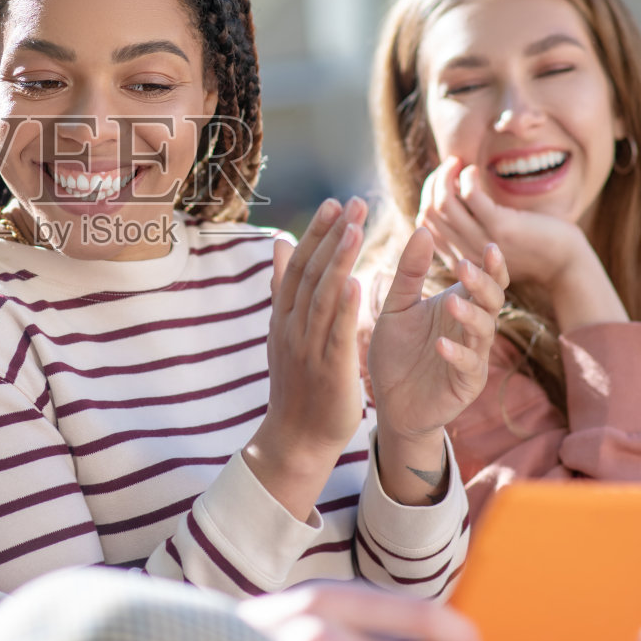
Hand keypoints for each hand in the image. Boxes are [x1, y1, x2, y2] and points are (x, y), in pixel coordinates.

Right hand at [247, 197, 367, 520]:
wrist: (296, 437)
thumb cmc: (297, 382)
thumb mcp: (285, 330)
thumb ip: (284, 287)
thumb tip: (282, 244)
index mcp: (283, 317)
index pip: (300, 266)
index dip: (316, 233)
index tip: (333, 203)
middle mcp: (292, 327)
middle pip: (311, 274)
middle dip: (330, 237)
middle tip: (350, 203)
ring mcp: (308, 348)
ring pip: (323, 297)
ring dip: (338, 261)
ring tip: (354, 230)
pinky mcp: (329, 370)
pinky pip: (337, 334)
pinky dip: (345, 308)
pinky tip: (358, 282)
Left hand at [367, 225, 506, 440]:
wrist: (389, 402)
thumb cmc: (397, 352)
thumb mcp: (397, 307)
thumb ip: (409, 273)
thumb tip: (423, 230)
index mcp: (460, 305)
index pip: (486, 281)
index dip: (492, 266)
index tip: (488, 246)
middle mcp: (472, 329)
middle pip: (492, 301)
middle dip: (482, 284)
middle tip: (464, 268)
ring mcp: (473, 357)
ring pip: (484, 331)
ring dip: (470, 316)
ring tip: (451, 303)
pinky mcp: (466, 384)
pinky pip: (469, 366)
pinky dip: (457, 354)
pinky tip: (441, 344)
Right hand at [418, 158, 625, 329]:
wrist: (565, 264)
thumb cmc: (532, 247)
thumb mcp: (493, 240)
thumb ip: (471, 227)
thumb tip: (454, 195)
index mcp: (459, 258)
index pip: (425, 225)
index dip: (427, 196)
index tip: (442, 180)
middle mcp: (465, 254)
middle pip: (430, 211)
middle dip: (434, 181)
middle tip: (449, 165)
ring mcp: (481, 241)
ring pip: (443, 202)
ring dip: (446, 175)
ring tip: (457, 162)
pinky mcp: (500, 227)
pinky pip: (470, 195)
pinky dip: (467, 177)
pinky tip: (475, 170)